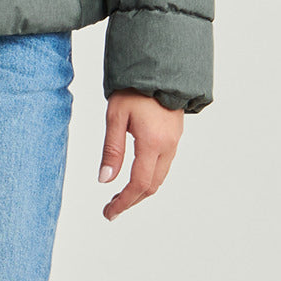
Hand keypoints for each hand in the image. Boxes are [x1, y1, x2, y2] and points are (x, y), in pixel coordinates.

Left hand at [97, 90, 183, 220]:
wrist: (159, 68)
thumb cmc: (134, 89)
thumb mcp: (115, 117)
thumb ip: (112, 150)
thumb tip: (105, 180)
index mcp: (152, 143)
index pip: (139, 183)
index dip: (124, 202)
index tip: (109, 213)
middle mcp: (168, 146)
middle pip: (152, 186)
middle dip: (131, 200)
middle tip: (111, 208)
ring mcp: (174, 141)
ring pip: (159, 177)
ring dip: (141, 190)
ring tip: (120, 196)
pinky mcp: (175, 136)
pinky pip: (164, 165)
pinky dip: (149, 176)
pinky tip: (135, 175)